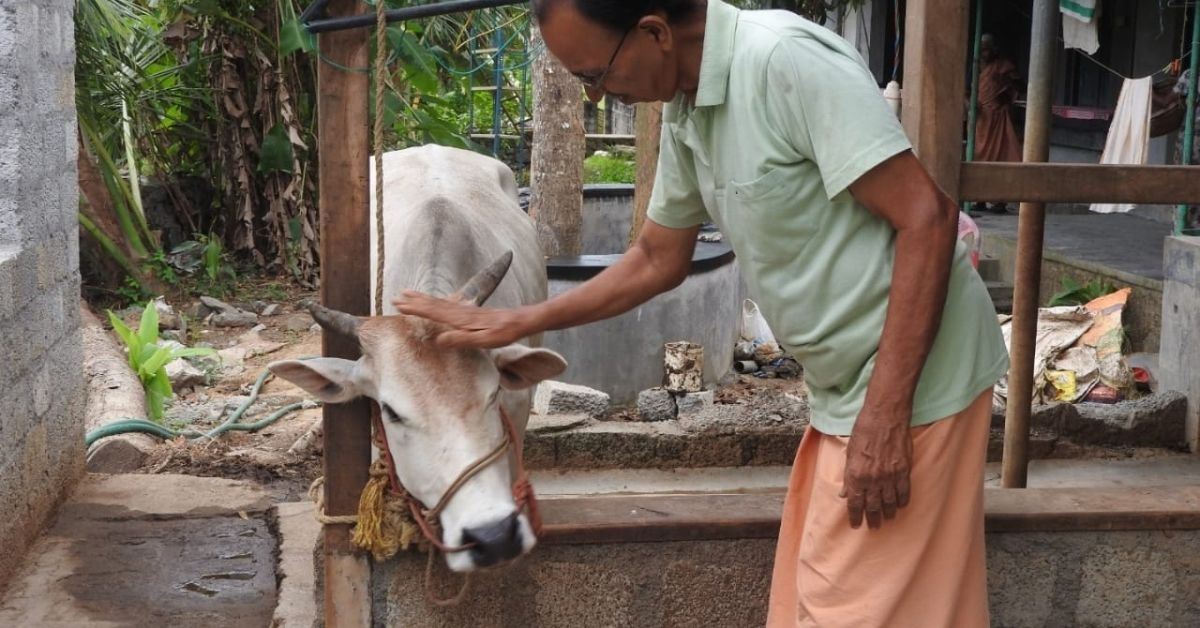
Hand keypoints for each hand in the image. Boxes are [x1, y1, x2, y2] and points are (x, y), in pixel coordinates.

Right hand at [392, 291, 534, 348]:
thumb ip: (460, 339)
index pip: (433, 312)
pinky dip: (436, 301)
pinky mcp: (471, 312)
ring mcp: (465, 310)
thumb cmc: (504, 333)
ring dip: (422, 298)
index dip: (416, 308)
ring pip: (439, 302)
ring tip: (408, 293)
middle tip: (396, 297)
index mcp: (461, 319)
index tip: (399, 305)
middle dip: (414, 301)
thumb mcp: (483, 341)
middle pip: (433, 304)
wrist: (521, 321)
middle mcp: (461, 311)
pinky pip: (447, 304)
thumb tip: (437, 339)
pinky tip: (434, 301)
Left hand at [839, 409, 912, 529]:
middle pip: (873, 506)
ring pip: (889, 502)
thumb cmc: (864, 431)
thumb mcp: (849, 453)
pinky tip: (900, 506)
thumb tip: (845, 494)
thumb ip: (848, 476)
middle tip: (873, 526)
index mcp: (856, 475)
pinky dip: (902, 501)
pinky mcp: (904, 470)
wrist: (885, 417)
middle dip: (872, 518)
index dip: (855, 516)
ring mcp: (889, 476)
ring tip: (887, 519)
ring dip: (888, 513)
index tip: (856, 524)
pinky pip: (904, 492)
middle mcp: (873, 479)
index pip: (855, 503)